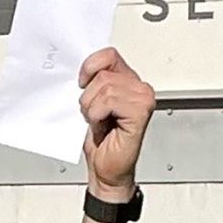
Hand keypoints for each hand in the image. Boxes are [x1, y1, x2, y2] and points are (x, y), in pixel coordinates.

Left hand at [78, 47, 155, 201]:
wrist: (104, 168)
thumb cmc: (100, 139)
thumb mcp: (89, 104)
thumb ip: (91, 83)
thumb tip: (79, 69)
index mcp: (127, 80)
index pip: (108, 55)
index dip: (89, 68)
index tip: (81, 84)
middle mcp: (139, 87)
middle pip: (102, 73)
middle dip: (88, 97)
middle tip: (94, 115)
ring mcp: (143, 98)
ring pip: (104, 87)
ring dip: (91, 108)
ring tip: (100, 122)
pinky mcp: (141, 112)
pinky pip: (109, 101)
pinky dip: (98, 114)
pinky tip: (104, 125)